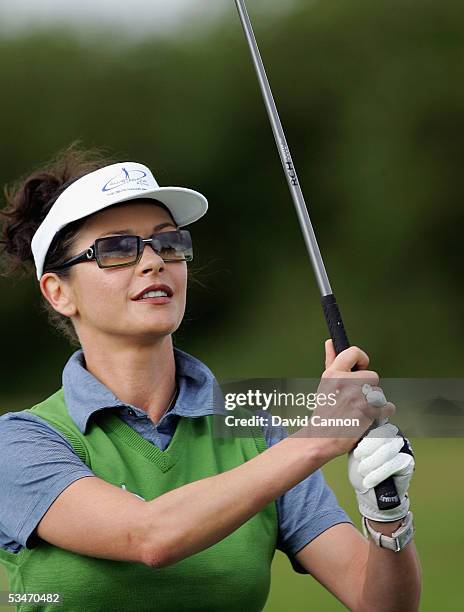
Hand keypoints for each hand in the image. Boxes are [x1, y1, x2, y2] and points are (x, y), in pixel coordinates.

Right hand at [296, 340, 394, 458]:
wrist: (322, 436)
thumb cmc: (324, 410)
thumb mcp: (325, 383)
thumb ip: (331, 361)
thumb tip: (330, 342)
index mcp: (333, 374)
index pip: (354, 353)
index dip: (362, 359)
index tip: (361, 368)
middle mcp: (345, 383)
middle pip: (372, 375)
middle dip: (368, 387)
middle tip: (357, 398)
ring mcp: (357, 398)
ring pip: (379, 392)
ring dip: (374, 402)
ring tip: (360, 410)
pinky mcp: (368, 413)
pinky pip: (387, 407)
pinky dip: (382, 413)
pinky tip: (370, 417)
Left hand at [348, 422, 414, 520]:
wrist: (369, 493)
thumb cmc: (361, 470)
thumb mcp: (354, 452)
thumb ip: (356, 439)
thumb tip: (353, 427)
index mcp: (377, 427)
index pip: (373, 424)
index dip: (364, 439)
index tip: (357, 454)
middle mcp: (392, 433)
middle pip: (381, 435)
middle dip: (367, 450)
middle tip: (358, 462)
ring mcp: (402, 446)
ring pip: (387, 450)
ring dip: (371, 463)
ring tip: (363, 472)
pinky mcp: (408, 461)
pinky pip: (394, 464)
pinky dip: (378, 474)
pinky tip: (369, 481)